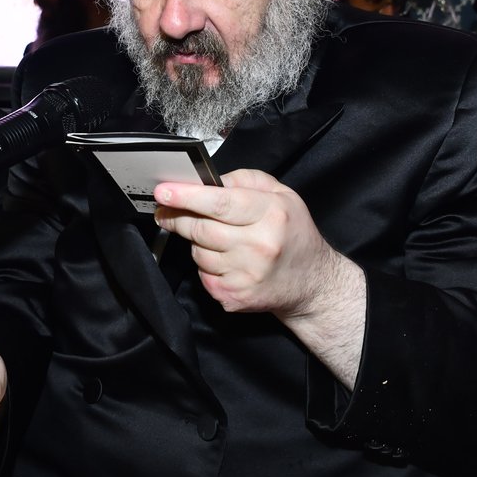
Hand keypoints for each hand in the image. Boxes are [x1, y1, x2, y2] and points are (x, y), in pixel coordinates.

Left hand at [153, 169, 366, 387]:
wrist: (313, 284)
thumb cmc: (294, 234)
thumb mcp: (282, 195)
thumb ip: (245, 180)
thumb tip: (208, 180)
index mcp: (271, 214)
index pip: (220, 202)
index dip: (187, 196)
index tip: (163, 191)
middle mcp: (259, 246)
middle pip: (201, 228)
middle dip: (178, 217)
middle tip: (167, 209)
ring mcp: (246, 275)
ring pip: (198, 252)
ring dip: (197, 242)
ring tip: (218, 238)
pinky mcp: (235, 297)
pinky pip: (203, 275)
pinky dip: (206, 265)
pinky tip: (226, 261)